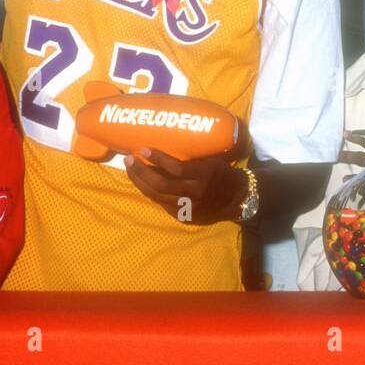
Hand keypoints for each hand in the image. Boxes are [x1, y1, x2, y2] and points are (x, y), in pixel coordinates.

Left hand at [122, 148, 247, 224]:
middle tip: (129, 159)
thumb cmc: (221, 172)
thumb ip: (189, 159)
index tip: (143, 149)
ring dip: (140, 182)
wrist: (236, 197)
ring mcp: (188, 207)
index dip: (158, 159)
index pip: (176, 168)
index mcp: (204, 175)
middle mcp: (195, 193)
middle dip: (141, 171)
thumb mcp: (209, 160)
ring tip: (130, 170)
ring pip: (157, 196)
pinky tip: (141, 182)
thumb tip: (162, 148)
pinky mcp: (184, 216)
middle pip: (161, 184)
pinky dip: (149, 192)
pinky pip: (161, 203)